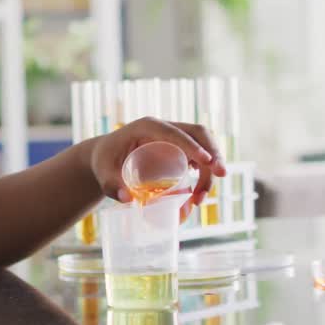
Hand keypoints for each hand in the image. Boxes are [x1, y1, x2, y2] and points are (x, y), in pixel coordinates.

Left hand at [88, 116, 226, 218]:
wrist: (104, 156)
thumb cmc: (104, 161)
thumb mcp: (103, 172)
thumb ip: (110, 185)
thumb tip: (127, 199)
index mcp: (148, 126)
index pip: (176, 132)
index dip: (193, 145)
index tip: (207, 162)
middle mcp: (164, 127)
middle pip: (198, 133)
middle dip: (213, 152)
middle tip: (221, 175)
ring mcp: (173, 136)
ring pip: (203, 143)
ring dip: (211, 167)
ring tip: (200, 197)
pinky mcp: (178, 147)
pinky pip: (198, 154)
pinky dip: (204, 171)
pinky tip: (199, 192)